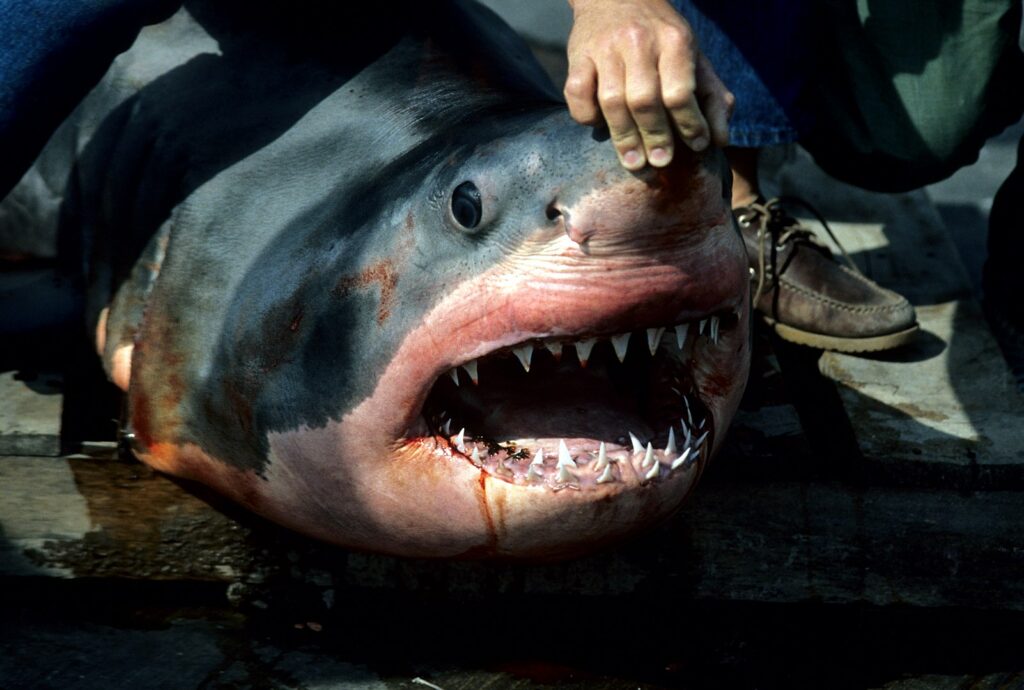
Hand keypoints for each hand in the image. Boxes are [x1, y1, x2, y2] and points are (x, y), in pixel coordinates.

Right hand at [565, 0, 733, 170]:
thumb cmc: (661, 37)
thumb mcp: (694, 57)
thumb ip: (712, 97)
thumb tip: (720, 140)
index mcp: (673, 40)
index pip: (680, 92)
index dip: (690, 124)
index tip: (697, 146)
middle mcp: (638, 41)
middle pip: (645, 100)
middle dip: (655, 136)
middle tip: (660, 162)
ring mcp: (604, 49)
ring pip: (612, 101)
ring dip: (623, 137)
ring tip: (633, 162)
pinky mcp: (578, 57)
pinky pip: (577, 94)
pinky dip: (587, 116)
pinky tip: (599, 126)